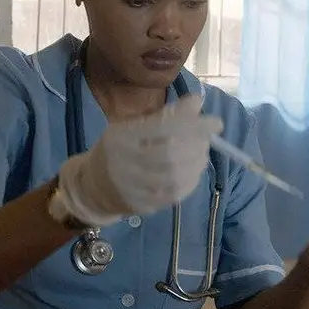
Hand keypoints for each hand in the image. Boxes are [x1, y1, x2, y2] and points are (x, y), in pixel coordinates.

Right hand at [57, 94, 222, 225]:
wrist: (93, 185)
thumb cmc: (120, 148)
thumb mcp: (134, 125)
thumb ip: (165, 116)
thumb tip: (197, 102)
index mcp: (122, 136)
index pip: (163, 127)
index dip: (193, 124)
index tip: (215, 122)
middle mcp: (124, 161)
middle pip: (171, 154)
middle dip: (197, 145)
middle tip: (208, 139)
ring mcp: (132, 187)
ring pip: (175, 177)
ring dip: (197, 163)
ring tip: (202, 153)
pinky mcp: (141, 205)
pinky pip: (174, 195)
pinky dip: (191, 181)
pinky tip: (193, 171)